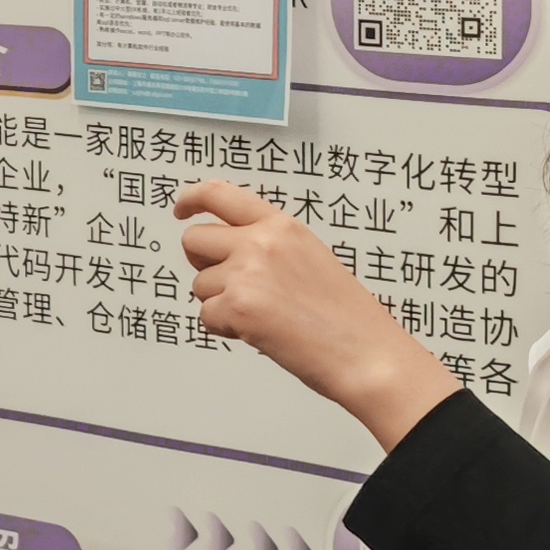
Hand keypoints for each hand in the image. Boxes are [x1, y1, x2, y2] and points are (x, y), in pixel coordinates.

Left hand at [171, 180, 459, 452]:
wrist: (367, 354)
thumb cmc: (347, 317)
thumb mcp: (311, 258)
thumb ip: (270, 246)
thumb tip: (229, 251)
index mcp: (282, 226)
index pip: (220, 195)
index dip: (192, 199)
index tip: (182, 209)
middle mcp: (260, 242)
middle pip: (194, 240)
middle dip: (202, 264)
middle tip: (228, 285)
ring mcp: (246, 272)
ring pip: (199, 285)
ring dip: (220, 303)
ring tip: (264, 316)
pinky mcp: (237, 306)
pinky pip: (206, 316)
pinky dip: (225, 329)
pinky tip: (261, 333)